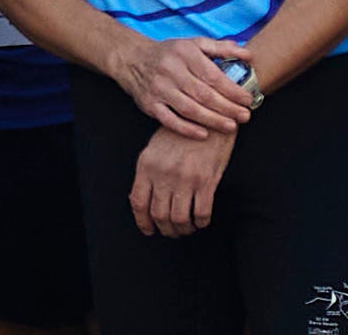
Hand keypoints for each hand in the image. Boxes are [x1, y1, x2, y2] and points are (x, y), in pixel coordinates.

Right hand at [111, 31, 255, 137]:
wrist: (133, 59)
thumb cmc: (171, 53)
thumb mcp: (194, 43)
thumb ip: (221, 48)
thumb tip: (249, 55)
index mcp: (184, 53)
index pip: (212, 75)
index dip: (232, 89)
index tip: (248, 99)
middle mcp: (171, 70)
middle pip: (203, 94)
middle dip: (227, 107)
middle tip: (245, 116)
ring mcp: (159, 88)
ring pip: (189, 108)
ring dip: (212, 120)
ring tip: (231, 126)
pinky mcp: (149, 104)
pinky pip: (170, 120)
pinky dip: (187, 129)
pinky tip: (204, 135)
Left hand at [131, 122, 233, 237]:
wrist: (209, 116)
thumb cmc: (182, 133)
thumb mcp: (156, 148)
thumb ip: (148, 173)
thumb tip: (142, 201)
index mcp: (147, 165)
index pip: (138, 203)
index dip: (143, 222)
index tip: (149, 229)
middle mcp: (163, 173)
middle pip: (159, 215)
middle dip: (166, 229)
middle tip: (172, 231)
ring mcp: (185, 178)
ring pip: (179, 219)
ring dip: (183, 229)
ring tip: (187, 228)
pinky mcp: (206, 180)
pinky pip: (201, 213)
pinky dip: (201, 222)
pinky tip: (201, 220)